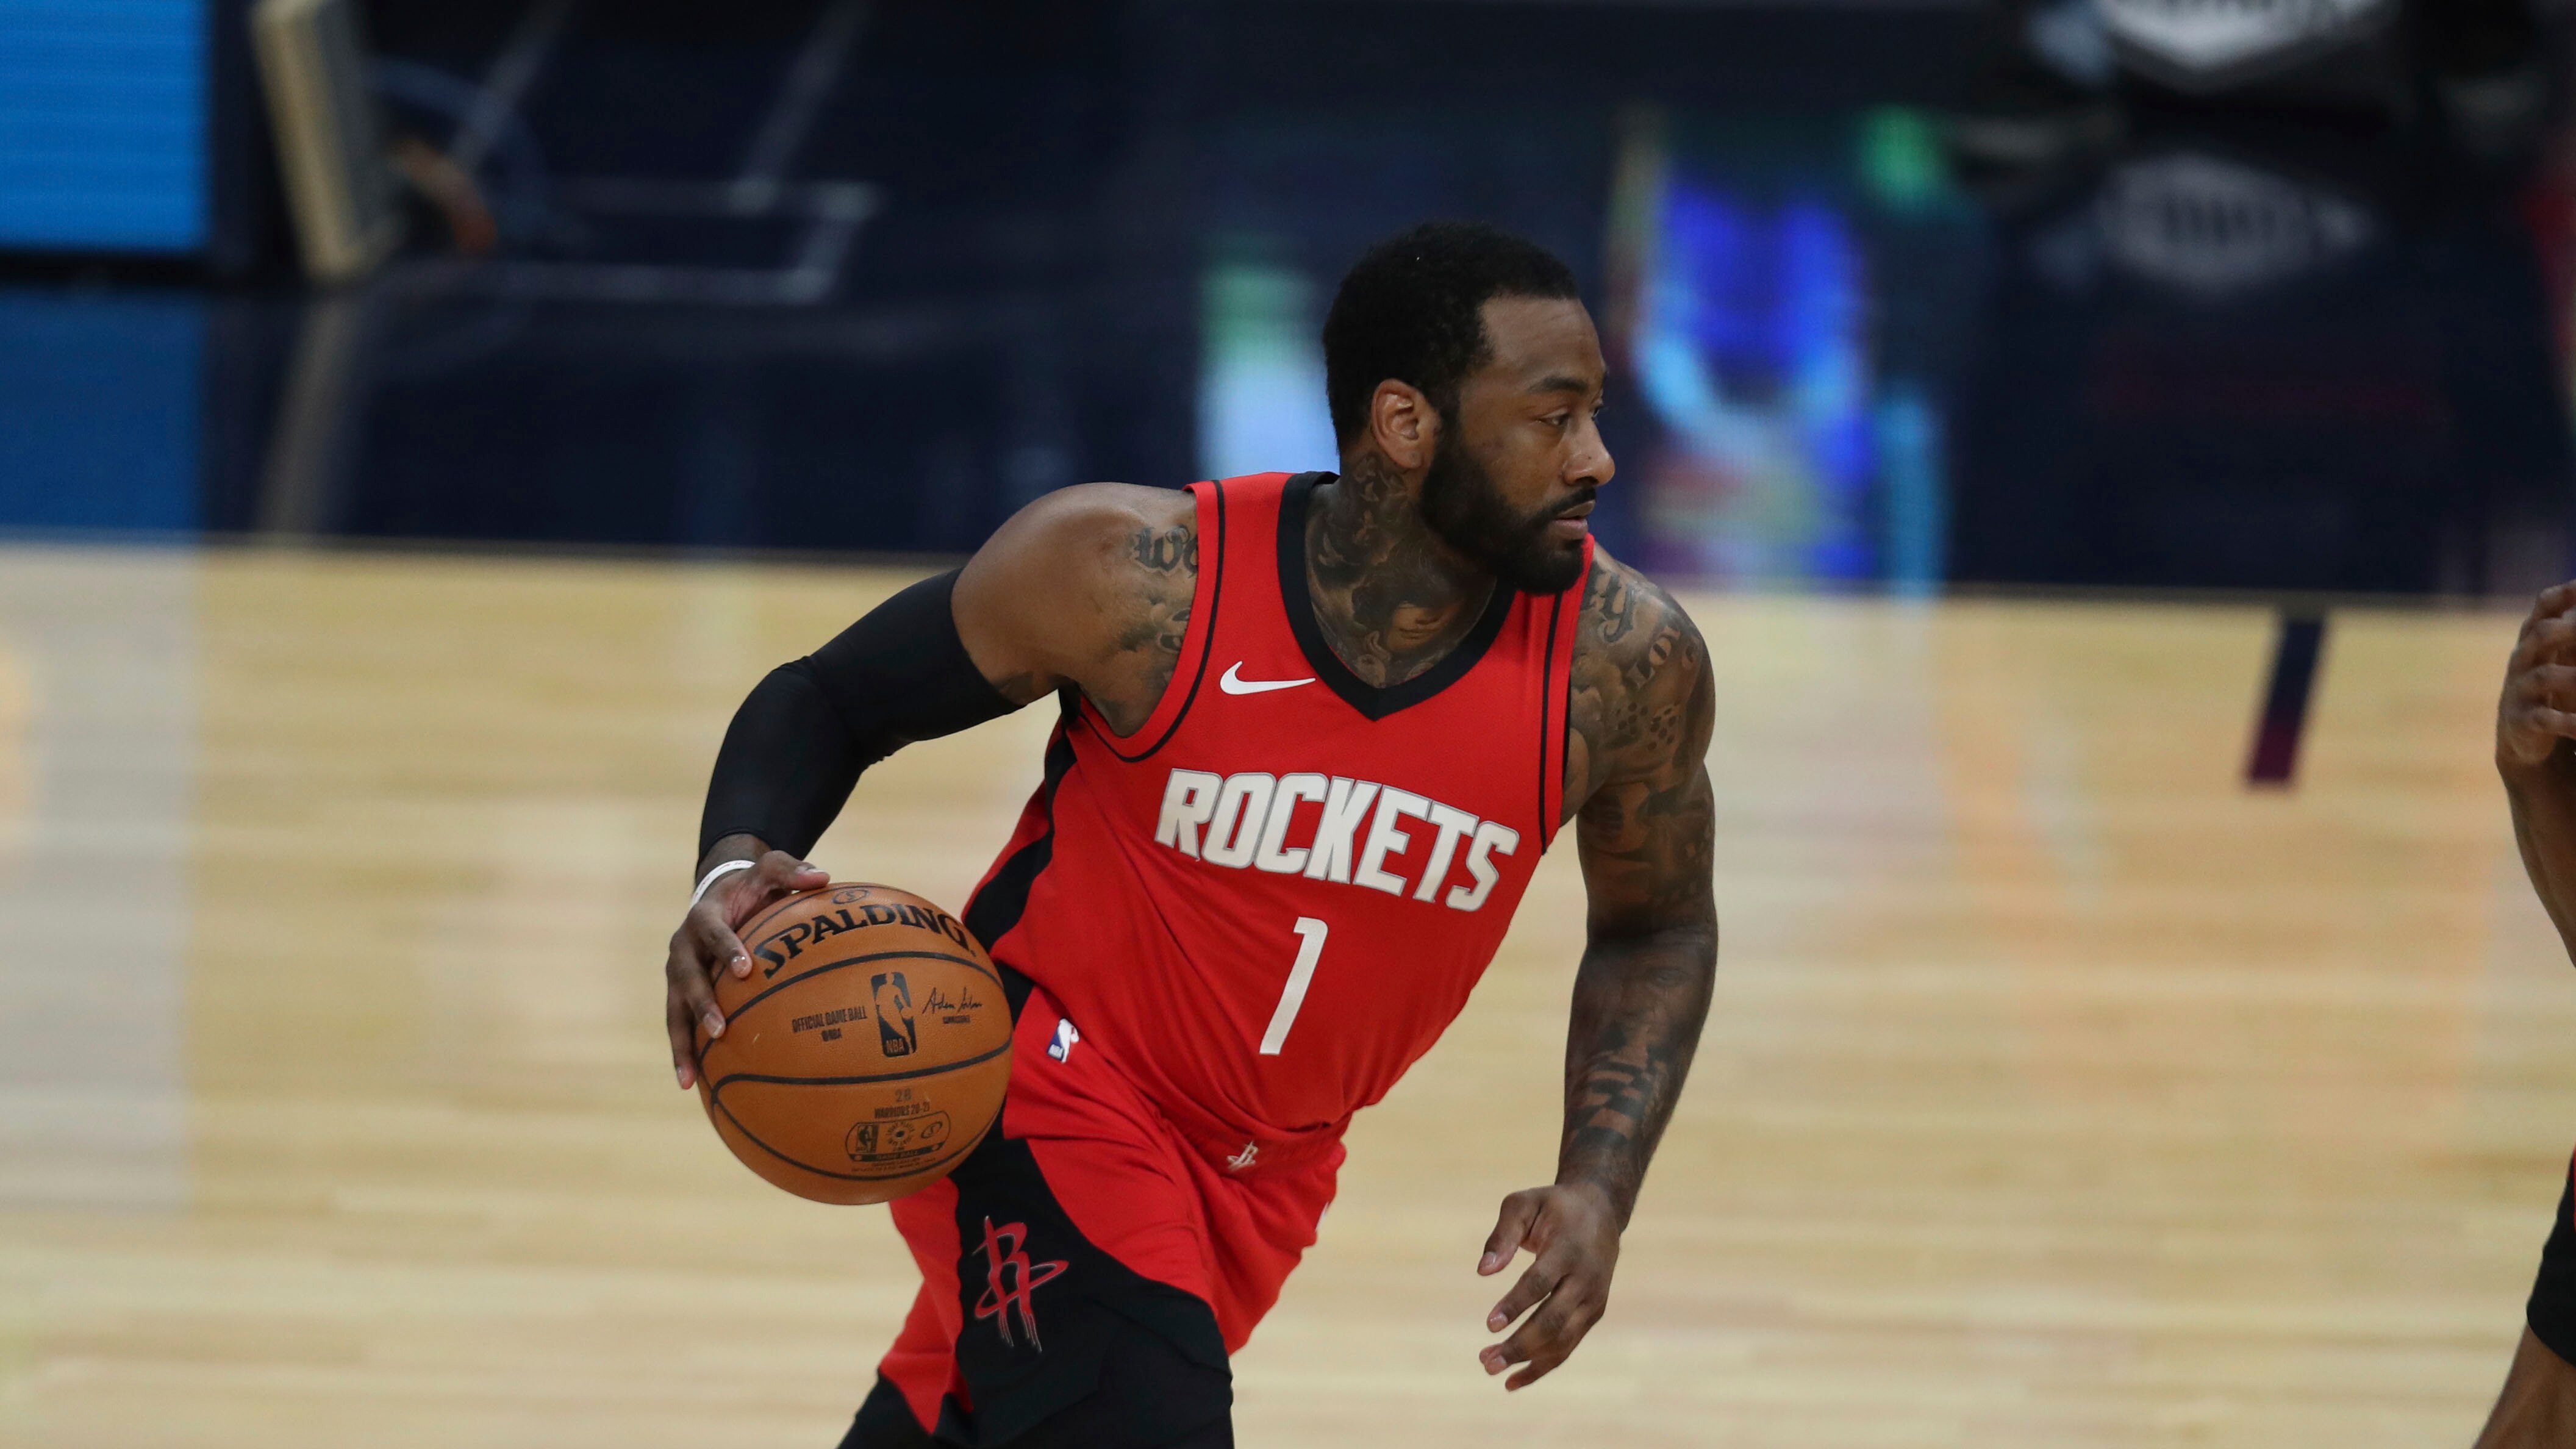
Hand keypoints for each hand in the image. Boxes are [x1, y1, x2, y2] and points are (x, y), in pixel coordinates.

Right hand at [664, 848, 827, 1087]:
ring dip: (681, 1042)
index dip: (726, 949)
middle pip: (686, 977)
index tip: (744, 969)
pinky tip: (692, 1084)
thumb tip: (824, 877)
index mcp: (704, 915)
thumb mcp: (771, 869)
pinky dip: (683, 1052)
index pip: (713, 931)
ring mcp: (677, 972)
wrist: (718, 894)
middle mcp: (683, 946)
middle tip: (721, 1029)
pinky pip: (678, 1024)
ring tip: (690, 1076)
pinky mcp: (679, 992)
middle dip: (701, 1004)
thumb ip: (792, 871)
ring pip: (674, 1009)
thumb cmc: (753, 885)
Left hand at [1475, 1181, 1622, 1389]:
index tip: (1489, 1325)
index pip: (1541, 1283)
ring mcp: (1593, 1299)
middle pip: (1553, 1320)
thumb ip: (1503, 1234)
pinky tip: (1514, 1381)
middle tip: (1484, 1360)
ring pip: (1562, 1340)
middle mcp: (1586, 1278)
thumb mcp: (1524, 1203)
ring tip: (1490, 1367)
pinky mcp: (1593, 1313)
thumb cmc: (1552, 1207)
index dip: (1515, 1305)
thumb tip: (1483, 1271)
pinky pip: (1568, 1346)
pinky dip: (1543, 1366)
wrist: (1601, 1211)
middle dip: (1519, 1344)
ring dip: (1527, 1360)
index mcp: (1569, 1248)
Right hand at [2502, 582, 2575, 771]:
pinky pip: (2545, 719)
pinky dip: (2568, 722)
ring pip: (2546, 676)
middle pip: (2542, 634)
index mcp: (2535, 637)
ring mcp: (2521, 688)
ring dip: (2574, 677)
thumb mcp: (2560, 650)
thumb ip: (2571, 628)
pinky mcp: (2522, 720)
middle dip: (2569, 628)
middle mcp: (2524, 657)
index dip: (2565, 594)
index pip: (2545, 605)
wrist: (2519, 730)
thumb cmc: (2550, 681)